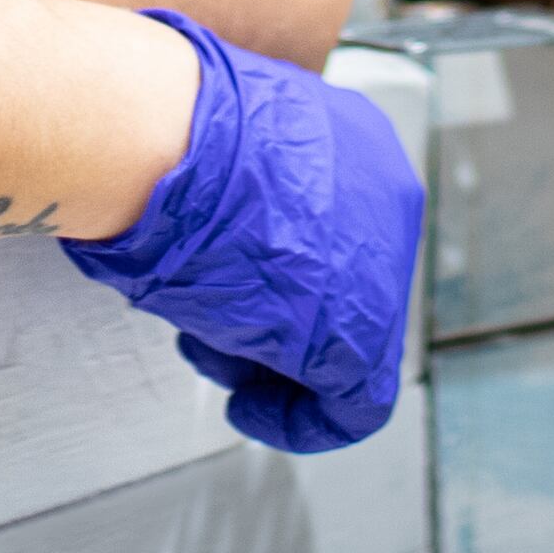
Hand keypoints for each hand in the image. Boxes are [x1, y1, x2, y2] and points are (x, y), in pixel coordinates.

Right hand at [59, 11, 419, 454]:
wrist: (165, 144)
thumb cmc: (169, 132)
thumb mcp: (219, 143)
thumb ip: (243, 183)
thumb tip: (221, 224)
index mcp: (358, 141)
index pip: (335, 227)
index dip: (282, 269)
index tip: (245, 289)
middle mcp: (387, 199)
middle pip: (340, 285)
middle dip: (274, 316)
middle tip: (219, 326)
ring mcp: (382, 270)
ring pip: (343, 342)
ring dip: (271, 358)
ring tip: (208, 344)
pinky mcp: (360, 338)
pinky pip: (351, 404)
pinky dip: (298, 419)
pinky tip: (250, 409)